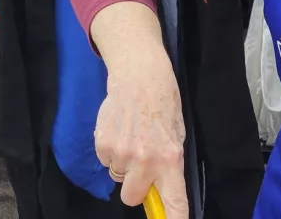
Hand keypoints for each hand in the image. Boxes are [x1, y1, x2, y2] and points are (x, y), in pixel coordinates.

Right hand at [94, 53, 188, 215]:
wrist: (140, 76)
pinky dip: (111, 151)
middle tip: (140, 166)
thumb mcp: (176, 134)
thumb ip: (170, 164)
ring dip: (124, 163)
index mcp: (170, 158)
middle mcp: (146, 160)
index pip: (174, 200)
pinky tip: (121, 130)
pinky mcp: (103, 144)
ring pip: (118, 176)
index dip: (173, 218)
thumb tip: (162, 190)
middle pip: (132, 198)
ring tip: (133, 136)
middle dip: (135, 187)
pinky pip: (106, 161)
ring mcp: (122, 153)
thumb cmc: (163, 103)